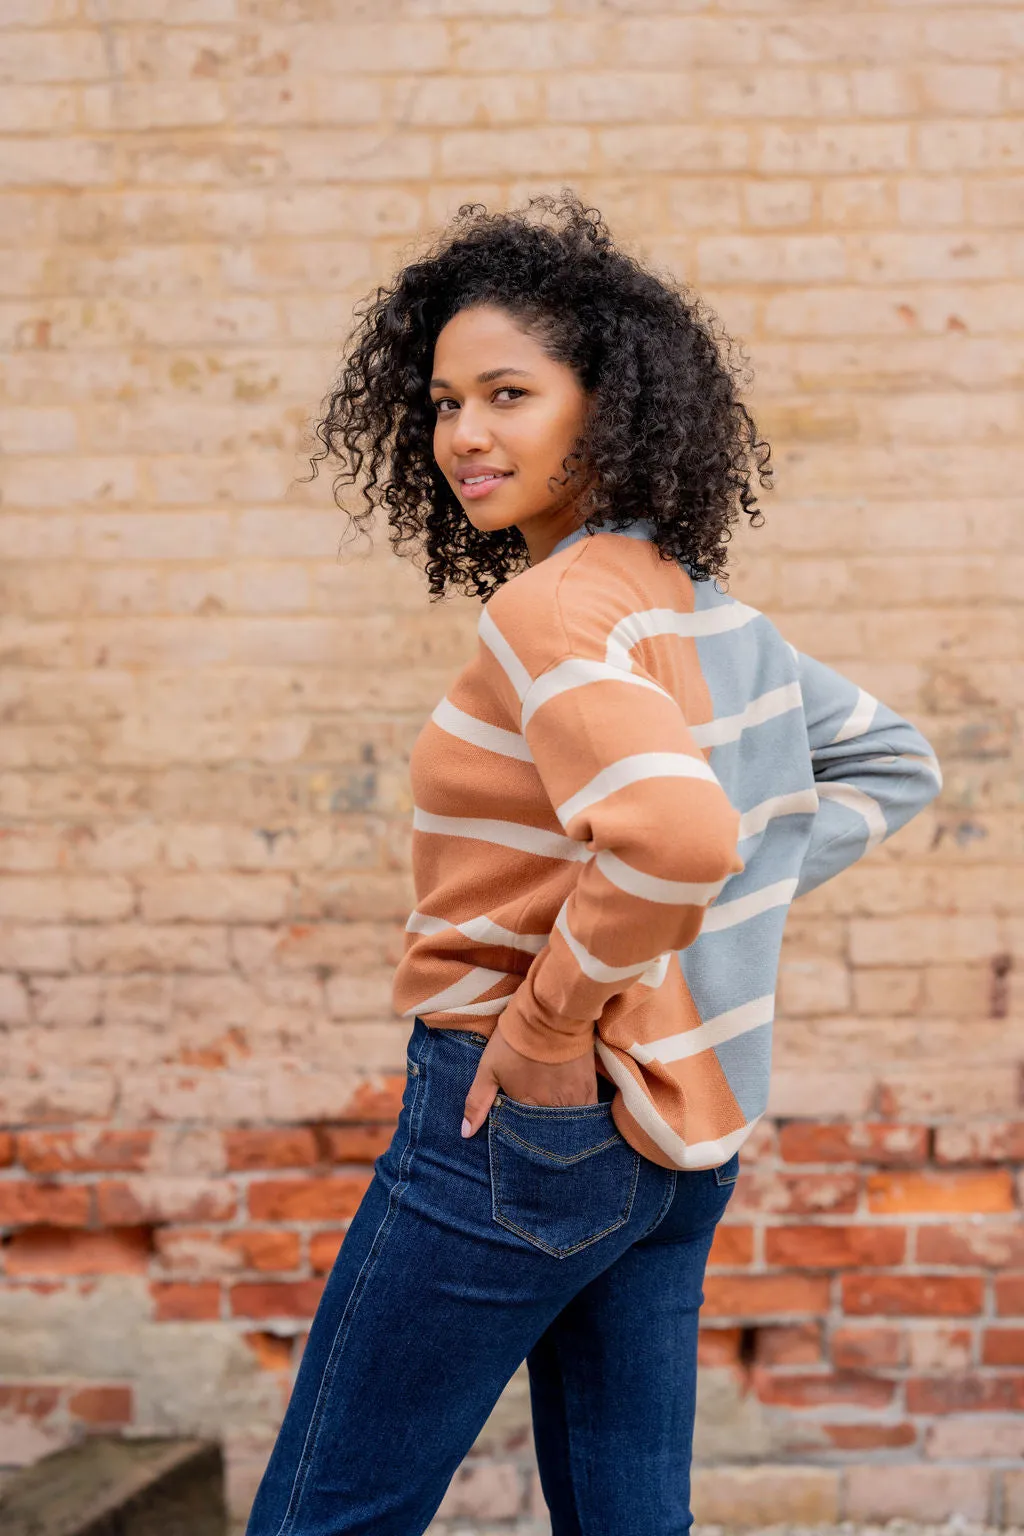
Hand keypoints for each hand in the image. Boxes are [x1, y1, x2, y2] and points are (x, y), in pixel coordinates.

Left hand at [461, 1022, 597, 1137]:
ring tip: (552, 1126)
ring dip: (559, 1130)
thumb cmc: (515, 1039)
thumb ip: (477, 1102)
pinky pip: (586, 1116)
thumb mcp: (488, 1067)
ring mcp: (574, 1100)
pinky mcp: (590, 1089)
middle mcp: (552, 1108)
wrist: (550, 1012)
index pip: (523, 1134)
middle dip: (540, 1137)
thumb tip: (466, 1133)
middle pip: (546, 1134)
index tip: (516, 1133)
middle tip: (535, 1135)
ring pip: (567, 1128)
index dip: (519, 1134)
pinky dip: (578, 1120)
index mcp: (527, 1106)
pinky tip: (571, 1116)